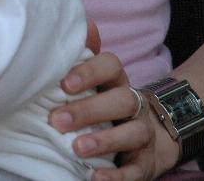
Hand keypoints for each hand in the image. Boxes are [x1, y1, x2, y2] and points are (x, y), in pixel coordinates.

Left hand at [50, 52, 176, 179]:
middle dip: (89, 110)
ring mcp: (143, 133)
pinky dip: (116, 176)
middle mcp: (135, 105)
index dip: (90, 72)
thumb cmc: (106, 106)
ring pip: (133, 132)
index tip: (65, 84)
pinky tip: (96, 177)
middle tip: (58, 121)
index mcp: (118, 82)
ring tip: (77, 148)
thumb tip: (74, 36)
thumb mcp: (96, 86)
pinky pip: (135, 170)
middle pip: (122, 100)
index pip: (111, 66)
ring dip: (104, 140)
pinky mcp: (145, 164)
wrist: (144, 140)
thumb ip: (81, 64)